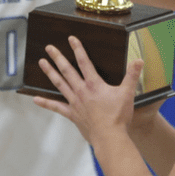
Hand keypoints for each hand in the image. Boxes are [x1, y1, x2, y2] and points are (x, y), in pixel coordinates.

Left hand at [33, 36, 142, 150]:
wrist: (109, 137)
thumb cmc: (118, 116)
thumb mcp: (127, 93)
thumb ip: (132, 75)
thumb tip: (138, 60)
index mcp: (94, 84)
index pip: (84, 62)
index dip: (78, 49)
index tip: (71, 38)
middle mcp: (81, 91)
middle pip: (67, 70)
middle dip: (58, 57)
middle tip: (49, 47)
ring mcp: (75, 102)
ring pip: (59, 84)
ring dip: (50, 73)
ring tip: (41, 62)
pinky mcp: (72, 114)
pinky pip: (56, 107)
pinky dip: (46, 103)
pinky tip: (36, 99)